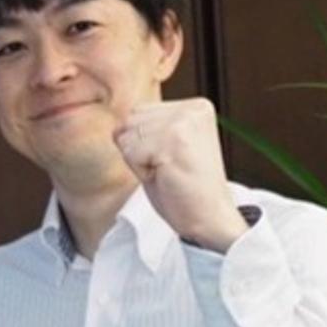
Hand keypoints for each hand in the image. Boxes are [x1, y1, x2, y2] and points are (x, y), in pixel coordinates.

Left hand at [113, 98, 248, 251]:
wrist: (210, 219)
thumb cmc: (187, 190)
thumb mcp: (167, 148)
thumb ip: (148, 127)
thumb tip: (116, 125)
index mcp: (194, 107)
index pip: (137, 112)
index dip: (143, 143)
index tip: (171, 159)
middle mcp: (191, 109)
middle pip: (129, 121)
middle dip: (138, 151)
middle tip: (168, 168)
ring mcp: (183, 122)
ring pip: (127, 137)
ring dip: (140, 162)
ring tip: (168, 172)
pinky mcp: (172, 141)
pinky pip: (130, 154)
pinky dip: (141, 172)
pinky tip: (166, 177)